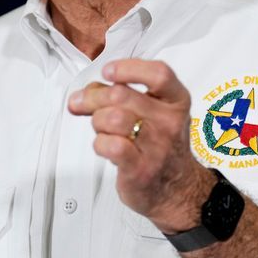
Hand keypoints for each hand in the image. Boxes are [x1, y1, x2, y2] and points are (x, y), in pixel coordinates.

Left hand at [67, 59, 211, 233]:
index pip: (159, 74)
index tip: (108, 71)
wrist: (176, 189)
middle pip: (122, 95)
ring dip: (97, 121)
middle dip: (93, 97)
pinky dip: (99, 143)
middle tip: (80, 102)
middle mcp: (169, 121)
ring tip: (102, 129)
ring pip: (112, 118)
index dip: (129, 68)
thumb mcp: (153, 112)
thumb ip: (122, 94)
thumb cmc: (160, 146)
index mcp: (176, 101)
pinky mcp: (141, 168)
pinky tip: (105, 146)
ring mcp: (156, 146)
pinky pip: (110, 145)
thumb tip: (88, 90)